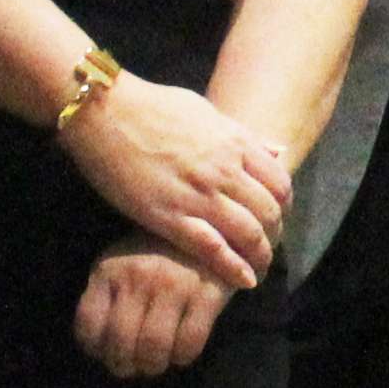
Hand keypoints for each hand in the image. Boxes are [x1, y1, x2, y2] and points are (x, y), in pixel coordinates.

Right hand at [56, 74, 289, 290]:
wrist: (103, 111)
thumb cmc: (151, 106)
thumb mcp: (205, 112)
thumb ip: (243, 135)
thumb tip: (278, 150)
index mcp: (234, 142)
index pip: (280, 182)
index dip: (285, 205)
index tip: (277, 217)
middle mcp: (224, 170)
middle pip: (269, 211)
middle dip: (275, 234)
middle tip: (267, 246)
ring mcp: (198, 194)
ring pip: (248, 233)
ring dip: (260, 255)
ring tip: (258, 268)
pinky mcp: (169, 216)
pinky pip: (212, 248)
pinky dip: (233, 268)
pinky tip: (243, 281)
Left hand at [75, 238, 231, 379]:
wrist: (210, 228)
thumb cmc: (156, 252)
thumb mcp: (120, 263)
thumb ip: (106, 296)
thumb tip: (98, 345)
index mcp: (110, 270)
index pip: (89, 323)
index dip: (95, 349)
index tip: (105, 355)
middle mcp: (139, 276)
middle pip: (121, 340)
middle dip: (123, 365)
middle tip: (131, 368)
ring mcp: (175, 284)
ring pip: (154, 346)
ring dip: (152, 365)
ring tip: (155, 364)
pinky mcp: (207, 293)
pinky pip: (189, 342)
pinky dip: (182, 357)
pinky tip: (181, 353)